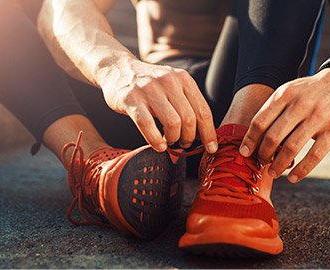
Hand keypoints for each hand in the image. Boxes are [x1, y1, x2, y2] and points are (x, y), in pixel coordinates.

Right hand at [100, 58, 217, 152]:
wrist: (117, 68)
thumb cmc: (148, 84)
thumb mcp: (172, 85)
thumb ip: (186, 103)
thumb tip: (202, 133)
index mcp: (183, 78)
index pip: (203, 110)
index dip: (209, 133)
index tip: (211, 148)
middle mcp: (168, 81)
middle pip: (189, 119)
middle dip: (189, 138)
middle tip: (183, 143)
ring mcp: (149, 89)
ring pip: (172, 123)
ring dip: (173, 139)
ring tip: (169, 141)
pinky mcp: (131, 99)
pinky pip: (147, 125)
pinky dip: (155, 140)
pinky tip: (158, 145)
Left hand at [239, 68, 329, 181]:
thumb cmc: (309, 92)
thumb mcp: (289, 91)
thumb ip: (274, 110)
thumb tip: (255, 138)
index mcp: (284, 95)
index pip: (260, 121)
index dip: (250, 140)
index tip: (244, 152)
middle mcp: (300, 105)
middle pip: (273, 136)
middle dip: (263, 154)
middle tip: (261, 162)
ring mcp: (318, 118)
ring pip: (291, 148)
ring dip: (279, 165)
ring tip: (273, 172)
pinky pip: (314, 155)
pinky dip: (302, 170)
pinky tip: (293, 177)